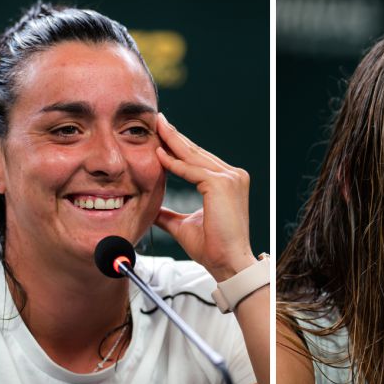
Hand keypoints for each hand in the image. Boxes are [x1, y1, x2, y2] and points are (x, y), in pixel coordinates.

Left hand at [154, 113, 256, 281]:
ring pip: (194, 156)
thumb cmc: (212, 248)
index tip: (161, 136)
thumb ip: (168, 214)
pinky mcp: (223, 184)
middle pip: (197, 152)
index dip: (178, 147)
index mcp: (228, 182)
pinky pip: (192, 170)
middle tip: (158, 120)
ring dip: (173, 141)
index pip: (199, 159)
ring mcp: (230, 178)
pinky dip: (174, 163)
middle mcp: (233, 176)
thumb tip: (150, 210)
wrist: (227, 263)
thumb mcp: (183, 226)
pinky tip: (158, 154)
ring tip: (156, 127)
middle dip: (175, 136)